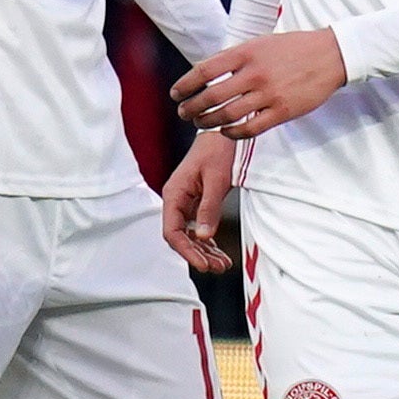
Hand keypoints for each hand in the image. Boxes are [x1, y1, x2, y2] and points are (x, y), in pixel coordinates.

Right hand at [162, 130, 238, 272]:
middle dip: (197, 255)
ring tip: (222, 264)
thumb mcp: (217, 179)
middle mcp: (176, 200)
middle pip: (180, 237)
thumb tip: (204, 236)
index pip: (172, 232)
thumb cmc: (219, 150)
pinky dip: (208, 241)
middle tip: (218, 268)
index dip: (186, 251)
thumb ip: (209, 208)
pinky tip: (219, 252)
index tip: (203, 264)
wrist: (225, 131)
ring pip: (190, 235)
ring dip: (204, 251)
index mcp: (174, 194)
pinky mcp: (197, 202)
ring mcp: (186, 202)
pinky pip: (198, 227)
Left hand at [173, 30, 347, 137]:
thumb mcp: (259, 43)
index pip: (203, 71)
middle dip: (191, 108)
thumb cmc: (292, 48)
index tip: (176, 94)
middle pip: (211, 97)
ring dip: (207, 122)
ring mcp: (269, 94)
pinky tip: (225, 131)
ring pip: (227, 115)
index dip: (184, 85)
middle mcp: (255, 73)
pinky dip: (232, 132)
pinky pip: (250, 129)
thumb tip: (205, 73)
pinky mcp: (283, 111)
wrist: (331, 55)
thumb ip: (234, 58)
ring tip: (200, 123)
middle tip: (183, 113)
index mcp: (245, 53)